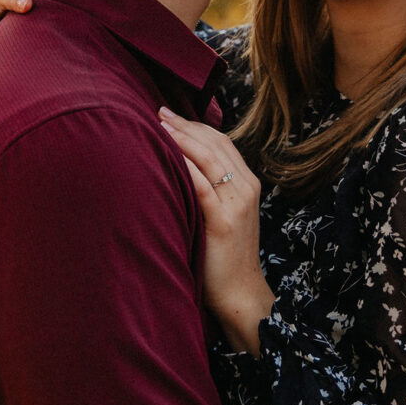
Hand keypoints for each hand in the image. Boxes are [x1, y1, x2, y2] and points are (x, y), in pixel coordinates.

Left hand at [159, 107, 273, 353]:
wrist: (241, 293)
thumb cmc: (224, 257)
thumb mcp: (225, 215)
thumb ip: (212, 191)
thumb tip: (180, 169)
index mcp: (247, 184)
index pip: (222, 142)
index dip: (195, 125)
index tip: (170, 115)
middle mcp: (246, 188)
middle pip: (215, 144)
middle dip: (185, 124)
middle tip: (158, 111)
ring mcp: (237, 203)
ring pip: (209, 158)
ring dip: (181, 138)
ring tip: (157, 126)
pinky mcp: (223, 221)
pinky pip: (201, 185)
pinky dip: (183, 165)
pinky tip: (165, 154)